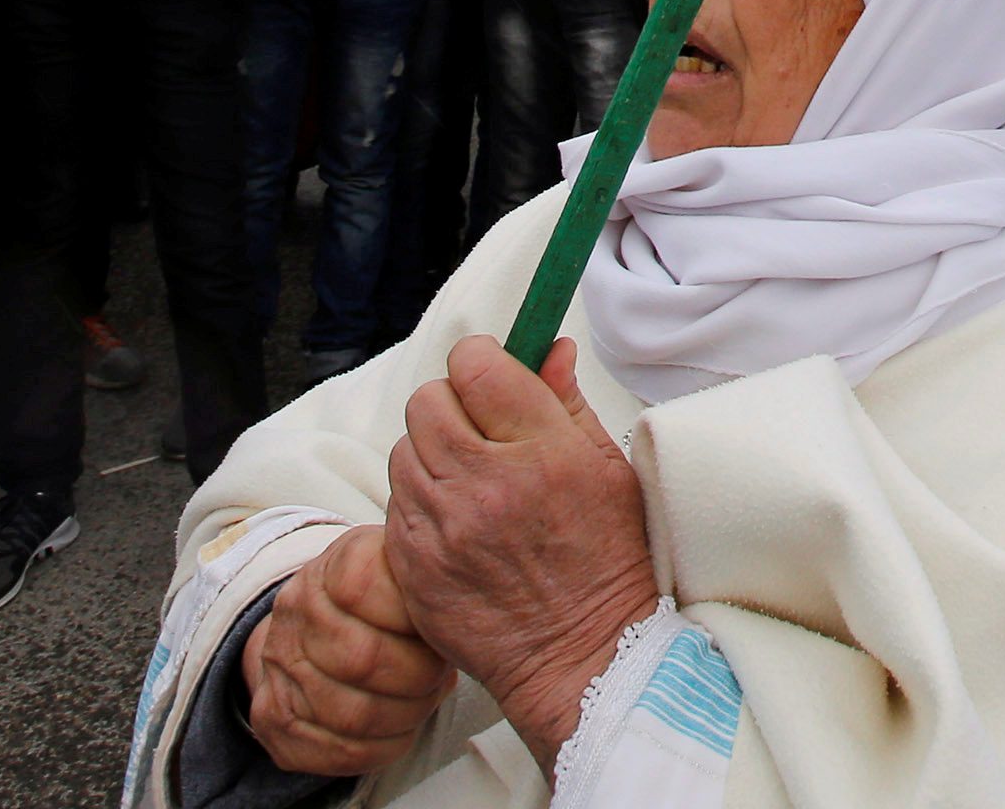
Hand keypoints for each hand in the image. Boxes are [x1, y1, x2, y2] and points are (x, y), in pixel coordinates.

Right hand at [246, 524, 455, 779]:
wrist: (322, 628)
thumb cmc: (390, 600)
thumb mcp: (409, 568)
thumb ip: (433, 573)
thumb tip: (475, 587)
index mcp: (333, 566)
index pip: (363, 589)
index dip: (413, 618)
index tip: (441, 626)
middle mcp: (296, 613)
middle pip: (362, 659)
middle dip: (418, 676)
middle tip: (440, 674)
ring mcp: (278, 667)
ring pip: (352, 713)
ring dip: (405, 715)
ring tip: (425, 699)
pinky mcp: (275, 719)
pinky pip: (335, 751)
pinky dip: (382, 747)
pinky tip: (402, 728)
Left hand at [384, 337, 655, 778]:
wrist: (584, 657)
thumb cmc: (608, 561)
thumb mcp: (609, 470)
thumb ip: (567, 402)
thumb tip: (549, 347)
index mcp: (541, 452)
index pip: (475, 365)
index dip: (483, 361)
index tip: (495, 375)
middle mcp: (483, 485)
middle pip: (427, 400)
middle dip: (454, 404)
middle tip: (483, 430)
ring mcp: (440, 529)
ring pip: (404, 449)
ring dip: (432, 452)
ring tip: (471, 481)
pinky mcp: (410, 566)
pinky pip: (395, 503)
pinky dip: (420, 502)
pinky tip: (457, 522)